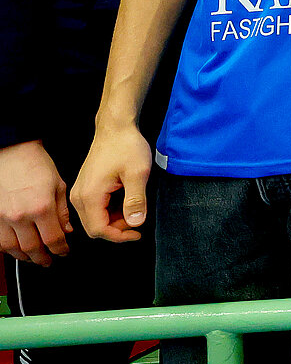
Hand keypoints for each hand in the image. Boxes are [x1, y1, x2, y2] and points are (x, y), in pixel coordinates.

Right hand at [0, 141, 71, 264]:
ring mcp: (3, 217)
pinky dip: (7, 248)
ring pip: (12, 249)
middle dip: (43, 258)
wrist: (12, 152)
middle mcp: (20, 216)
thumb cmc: (35, 164)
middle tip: (48, 260)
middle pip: (32, 249)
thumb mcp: (59, 185)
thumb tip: (67, 230)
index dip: (60, 250)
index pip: (53, 240)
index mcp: (41, 207)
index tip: (63, 252)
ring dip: (24, 256)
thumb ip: (63, 211)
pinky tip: (15, 248)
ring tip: (32, 257)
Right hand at [70, 123, 152, 242]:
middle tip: (137, 220)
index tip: (138, 232)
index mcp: (90, 195)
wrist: (115, 128)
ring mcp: (80, 192)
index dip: (119, 236)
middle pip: (94, 228)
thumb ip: (136, 200)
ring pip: (94, 219)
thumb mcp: (138, 173)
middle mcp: (79, 196)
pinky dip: (110, 211)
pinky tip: (125, 201)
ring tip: (134, 208)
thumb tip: (135, 223)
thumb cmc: (126, 146)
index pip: (99, 230)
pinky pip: (95, 209)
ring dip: (114, 221)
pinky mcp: (85, 188)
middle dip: (117, 230)